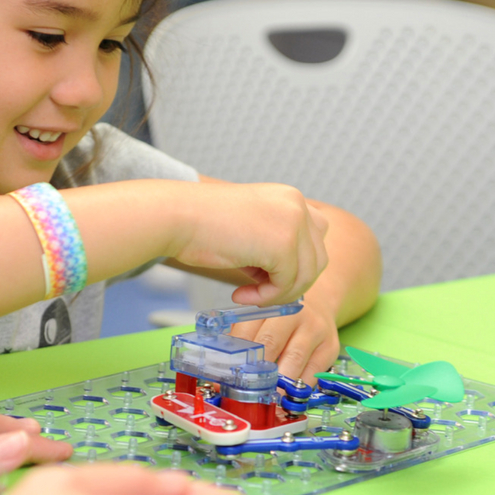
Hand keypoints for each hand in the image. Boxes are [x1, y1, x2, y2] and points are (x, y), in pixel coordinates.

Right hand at [173, 181, 328, 306]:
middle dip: (291, 281)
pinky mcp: (283, 245)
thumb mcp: (248, 227)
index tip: (267, 276)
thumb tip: (285, 277)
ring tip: (248, 295)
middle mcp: (297, 205)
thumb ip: (272, 244)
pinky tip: (242, 293)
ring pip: (306, 275)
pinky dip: (266, 297)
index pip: (315, 238)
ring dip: (278, 293)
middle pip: (317, 258)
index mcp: (288, 197)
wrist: (176, 216)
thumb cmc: (199, 223)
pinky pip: (286, 285)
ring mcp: (293, 223)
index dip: (296, 263)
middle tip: (259, 291)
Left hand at [229, 291, 339, 383]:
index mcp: (269, 305)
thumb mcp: (261, 316)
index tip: (225, 375)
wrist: (320, 303)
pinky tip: (287, 394)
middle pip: (270, 343)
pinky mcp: (330, 347)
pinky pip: (313, 372)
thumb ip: (242, 333)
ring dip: (277, 382)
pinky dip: (298, 386)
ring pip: (293, 360)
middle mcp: (294, 314)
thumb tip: (220, 362)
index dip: (235, 355)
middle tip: (244, 390)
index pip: (247, 331)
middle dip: (255, 370)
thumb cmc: (283, 316)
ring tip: (265, 397)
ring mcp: (314, 330)